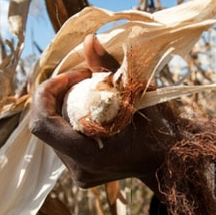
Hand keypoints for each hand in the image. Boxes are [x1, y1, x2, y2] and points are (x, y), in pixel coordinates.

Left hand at [28, 35, 167, 188]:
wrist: (172, 159)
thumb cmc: (159, 128)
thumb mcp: (137, 94)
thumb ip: (109, 67)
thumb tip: (88, 40)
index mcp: (90, 155)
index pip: (43, 124)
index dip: (48, 94)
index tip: (71, 75)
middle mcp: (79, 170)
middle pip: (47, 125)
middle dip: (57, 95)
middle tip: (82, 77)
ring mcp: (79, 174)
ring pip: (54, 132)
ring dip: (64, 106)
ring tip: (87, 90)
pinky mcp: (81, 172)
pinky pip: (63, 139)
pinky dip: (71, 118)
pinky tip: (90, 107)